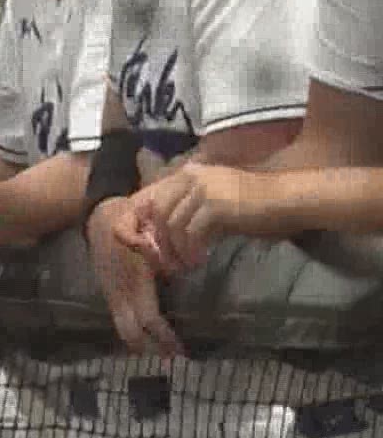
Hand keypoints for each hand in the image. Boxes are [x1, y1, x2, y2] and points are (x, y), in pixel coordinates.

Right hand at [86, 197, 182, 357]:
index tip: (180, 350)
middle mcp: (120, 291)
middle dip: (150, 348)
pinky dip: (133, 331)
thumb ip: (166, 255)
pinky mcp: (108, 291)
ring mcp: (111, 292)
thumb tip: (181, 272)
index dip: (164, 338)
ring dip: (140, 343)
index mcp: (135, 280)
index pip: (150, 319)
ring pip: (123, 328)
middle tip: (171, 359)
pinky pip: (119, 318)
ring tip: (160, 352)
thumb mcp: (153, 234)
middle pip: (132, 332)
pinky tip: (146, 335)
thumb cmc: (132, 221)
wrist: (100, 216)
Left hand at [133, 163, 254, 274]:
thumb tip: (164, 233)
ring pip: (173, 225)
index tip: (156, 246)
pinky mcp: (215, 206)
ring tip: (186, 265)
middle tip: (169, 261)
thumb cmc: (253, 203)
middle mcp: (191, 176)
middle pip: (160, 212)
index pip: (156, 198)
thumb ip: (190, 207)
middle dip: (161, 240)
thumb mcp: (215, 198)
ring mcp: (203, 190)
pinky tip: (199, 260)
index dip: (151, 225)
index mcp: (188, 172)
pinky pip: (192, 233)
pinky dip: (192, 250)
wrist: (285, 199)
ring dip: (177, 249)